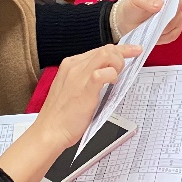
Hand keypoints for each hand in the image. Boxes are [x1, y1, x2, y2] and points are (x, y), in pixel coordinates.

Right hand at [0, 43, 140, 181]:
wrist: (49, 131)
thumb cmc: (61, 115)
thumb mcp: (72, 89)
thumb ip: (86, 78)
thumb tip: (107, 73)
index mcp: (70, 65)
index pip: (98, 50)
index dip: (118, 50)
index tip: (132, 50)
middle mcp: (74, 66)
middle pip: (105, 49)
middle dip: (123, 55)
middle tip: (127, 67)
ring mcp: (79, 75)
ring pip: (107, 54)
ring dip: (118, 64)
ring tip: (117, 78)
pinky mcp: (86, 87)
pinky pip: (105, 72)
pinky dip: (113, 75)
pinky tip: (112, 84)